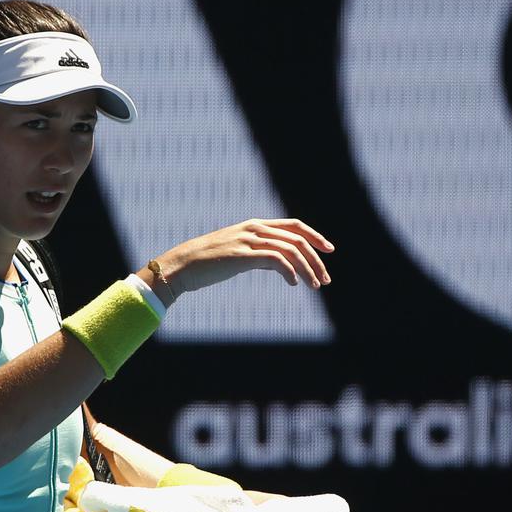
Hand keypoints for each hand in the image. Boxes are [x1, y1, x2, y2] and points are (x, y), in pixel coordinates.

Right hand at [153, 218, 334, 301]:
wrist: (182, 265)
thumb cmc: (208, 262)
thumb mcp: (238, 253)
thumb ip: (260, 254)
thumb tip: (281, 264)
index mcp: (255, 225)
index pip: (294, 226)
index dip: (314, 236)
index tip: (328, 250)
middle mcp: (255, 229)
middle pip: (297, 238)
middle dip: (316, 259)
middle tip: (326, 279)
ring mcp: (249, 241)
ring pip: (291, 250)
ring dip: (307, 269)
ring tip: (315, 286)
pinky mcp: (243, 255)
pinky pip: (276, 260)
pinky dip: (290, 271)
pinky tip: (294, 283)